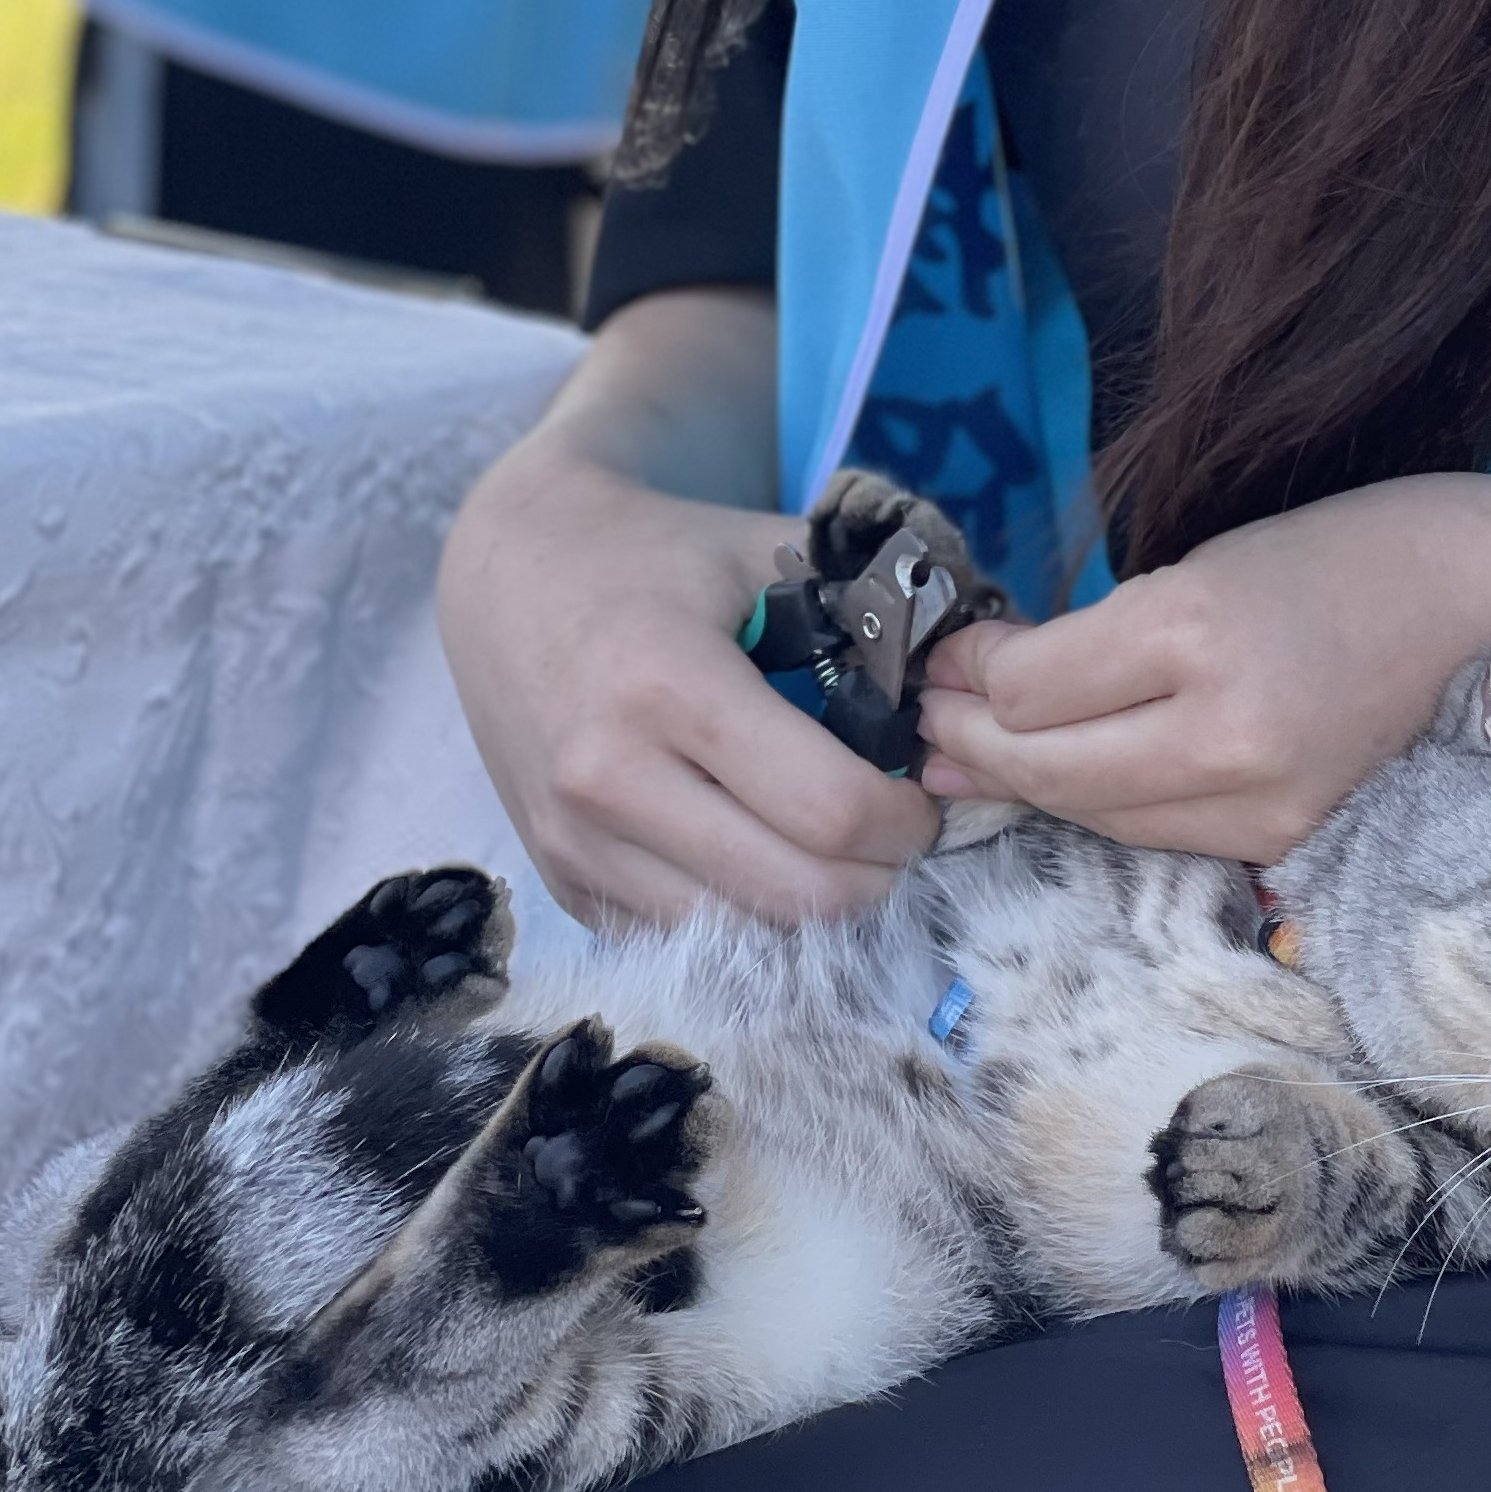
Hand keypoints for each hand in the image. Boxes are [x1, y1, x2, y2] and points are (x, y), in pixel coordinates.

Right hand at [438, 438, 938, 926]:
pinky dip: (741, 918)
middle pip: (794, 896)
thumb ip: (878, 607)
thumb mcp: (767, 549)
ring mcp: (575, 842)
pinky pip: (679, 942)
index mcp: (669, 685)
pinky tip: (764, 858)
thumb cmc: (659, 555)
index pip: (829, 810)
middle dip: (876, 877)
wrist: (510, 570)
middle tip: (896, 834)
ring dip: (809, 909)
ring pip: (740, 938)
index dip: (905, 820)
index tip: (923, 795)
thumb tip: (980, 673)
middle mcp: (609, 778)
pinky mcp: (558, 882)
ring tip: (835, 848)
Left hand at [915, 473, 1490, 859]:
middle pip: (1051, 768)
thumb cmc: (1364, 546)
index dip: (971, 676)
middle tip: (928, 722)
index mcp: (1200, 632)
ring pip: (1098, 816)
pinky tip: (1070, 783)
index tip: (945, 655)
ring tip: (970, 759)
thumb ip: (1111, 626)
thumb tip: (998, 681)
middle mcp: (1226, 735)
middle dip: (974, 745)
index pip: (1036, 688)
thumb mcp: (1219, 556)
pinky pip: (1164, 836)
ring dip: (1026, 787)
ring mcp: (1262, 804)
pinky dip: (1106, 808)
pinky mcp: (1288, 842)